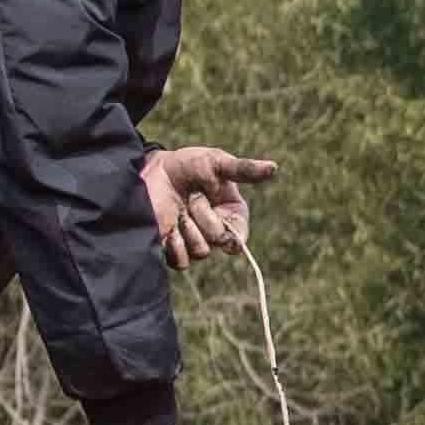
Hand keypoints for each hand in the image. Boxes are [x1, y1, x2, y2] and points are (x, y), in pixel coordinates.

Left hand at [139, 144, 274, 259]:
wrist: (151, 170)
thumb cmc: (187, 165)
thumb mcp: (216, 163)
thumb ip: (243, 169)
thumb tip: (274, 168)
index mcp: (232, 215)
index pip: (240, 237)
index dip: (230, 227)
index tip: (218, 207)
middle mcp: (216, 231)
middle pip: (219, 240)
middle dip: (203, 215)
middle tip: (191, 197)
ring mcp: (194, 242)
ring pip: (201, 252)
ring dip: (188, 228)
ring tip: (178, 210)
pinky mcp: (172, 250)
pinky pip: (181, 262)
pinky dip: (175, 246)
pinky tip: (169, 226)